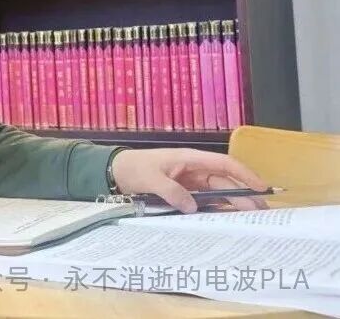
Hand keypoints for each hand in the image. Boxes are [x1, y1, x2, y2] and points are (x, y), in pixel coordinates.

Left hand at [110, 148, 268, 212]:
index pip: (224, 164)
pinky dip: (218, 208)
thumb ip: (171, 192)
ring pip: (219, 192)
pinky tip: (228, 219)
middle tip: (262, 213)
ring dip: (234, 203)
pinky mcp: (185, 192)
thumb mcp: (151, 179)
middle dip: (244, 195)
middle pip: (225, 182)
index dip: (245, 174)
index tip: (262, 186)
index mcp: (190, 159)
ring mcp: (191, 181)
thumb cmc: (134, 168)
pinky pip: (206, 200)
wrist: (116, 171)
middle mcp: (195, 169)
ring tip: (251, 219)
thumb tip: (193, 207)